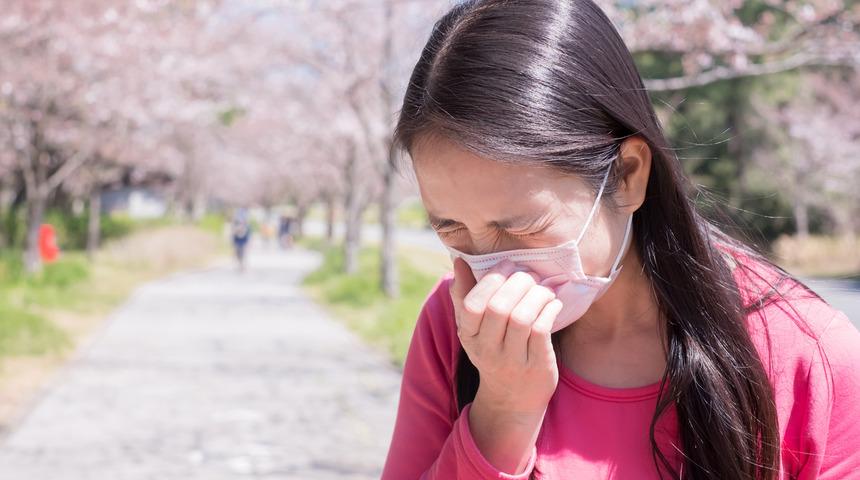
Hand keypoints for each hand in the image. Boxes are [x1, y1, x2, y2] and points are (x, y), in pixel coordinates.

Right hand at [449, 257, 560, 415]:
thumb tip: (460, 261)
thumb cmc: (493, 351)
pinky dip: (549, 309)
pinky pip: (542, 329)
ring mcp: (512, 360)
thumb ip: (465, 294)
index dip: (491, 280)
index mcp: (469, 335)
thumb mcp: (473, 328)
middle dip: (518, 283)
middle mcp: (487, 350)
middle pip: (499, 308)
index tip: (507, 265)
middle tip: (529, 275)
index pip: (472, 305)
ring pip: (522, 317)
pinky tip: (552, 303)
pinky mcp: (537, 366)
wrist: (512, 399)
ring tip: (543, 289)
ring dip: (537, 295)